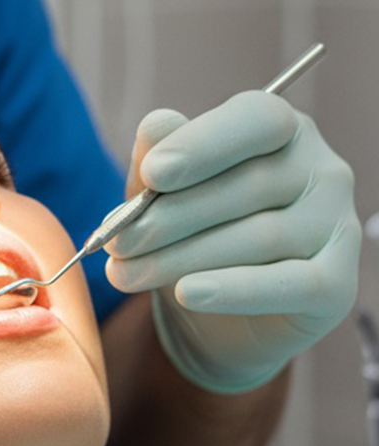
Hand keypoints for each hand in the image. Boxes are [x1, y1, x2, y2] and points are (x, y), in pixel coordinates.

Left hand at [105, 91, 360, 392]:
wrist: (220, 318)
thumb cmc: (193, 235)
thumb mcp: (164, 195)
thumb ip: (160, 159)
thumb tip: (155, 125)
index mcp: (281, 132)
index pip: (256, 119)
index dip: (202, 144)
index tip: (152, 173)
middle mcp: (321, 171)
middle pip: (247, 186)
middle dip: (169, 217)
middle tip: (116, 242)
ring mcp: (335, 227)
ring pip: (257, 237)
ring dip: (180, 258)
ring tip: (125, 274)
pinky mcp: (336, 285)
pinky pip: (285, 284)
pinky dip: (233, 290)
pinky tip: (188, 293)